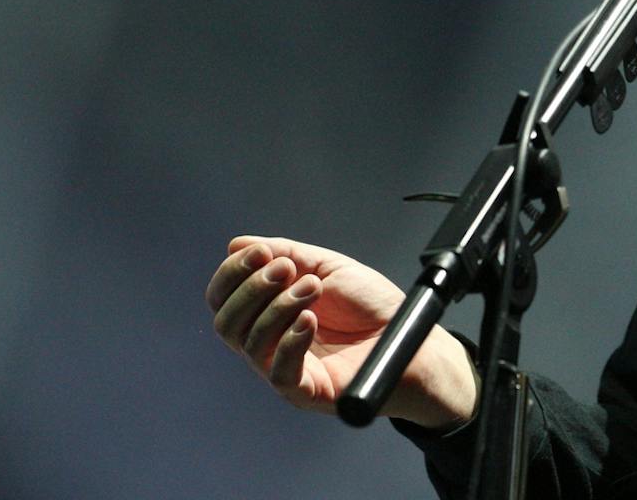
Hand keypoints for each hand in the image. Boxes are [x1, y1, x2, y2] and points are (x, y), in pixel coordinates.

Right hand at [205, 235, 476, 430]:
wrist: (411, 337)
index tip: (258, 253)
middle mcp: (269, 343)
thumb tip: (238, 244)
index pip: (225, 299)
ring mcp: (284, 369)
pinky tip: (309, 320)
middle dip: (251, 289)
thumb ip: (286, 254)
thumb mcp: (328, 268)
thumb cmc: (371, 306)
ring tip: (314, 288)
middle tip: (287, 270)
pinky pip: (280, 373)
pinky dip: (290, 342)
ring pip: (251, 343)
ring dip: (279, 307)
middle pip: (227, 323)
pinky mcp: (305, 391)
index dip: (232, 274)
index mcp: (268, 314)